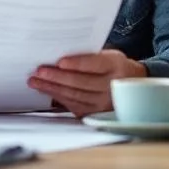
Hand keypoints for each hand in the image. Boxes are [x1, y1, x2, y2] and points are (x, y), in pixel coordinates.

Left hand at [27, 49, 145, 116]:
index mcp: (116, 66)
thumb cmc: (115, 66)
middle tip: (39, 72)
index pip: (94, 65)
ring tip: (36, 81)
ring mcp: (104, 103)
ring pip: (74, 95)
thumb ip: (90, 56)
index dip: (77, 64)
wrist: (132, 86)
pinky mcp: (95, 113)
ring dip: (52, 88)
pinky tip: (46, 90)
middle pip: (81, 82)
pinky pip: (73, 105)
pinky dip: (57, 97)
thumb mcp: (109, 55)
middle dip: (57, 77)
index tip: (60, 62)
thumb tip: (59, 56)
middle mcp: (112, 86)